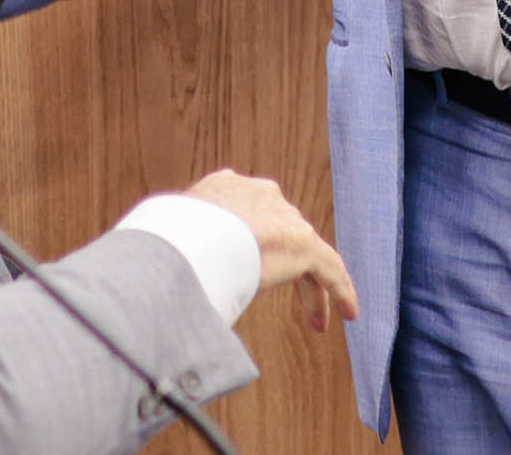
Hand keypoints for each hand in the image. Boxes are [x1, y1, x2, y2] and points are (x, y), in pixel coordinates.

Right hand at [183, 171, 358, 333]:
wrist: (194, 235)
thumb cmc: (169, 240)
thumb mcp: (170, 238)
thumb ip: (178, 250)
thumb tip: (162, 280)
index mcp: (224, 189)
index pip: (245, 214)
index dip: (249, 240)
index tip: (248, 263)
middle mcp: (258, 196)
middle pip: (279, 233)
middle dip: (282, 264)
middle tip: (278, 290)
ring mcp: (283, 217)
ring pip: (306, 255)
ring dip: (311, 289)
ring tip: (316, 321)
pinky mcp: (304, 243)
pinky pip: (329, 269)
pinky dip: (340, 289)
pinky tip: (348, 312)